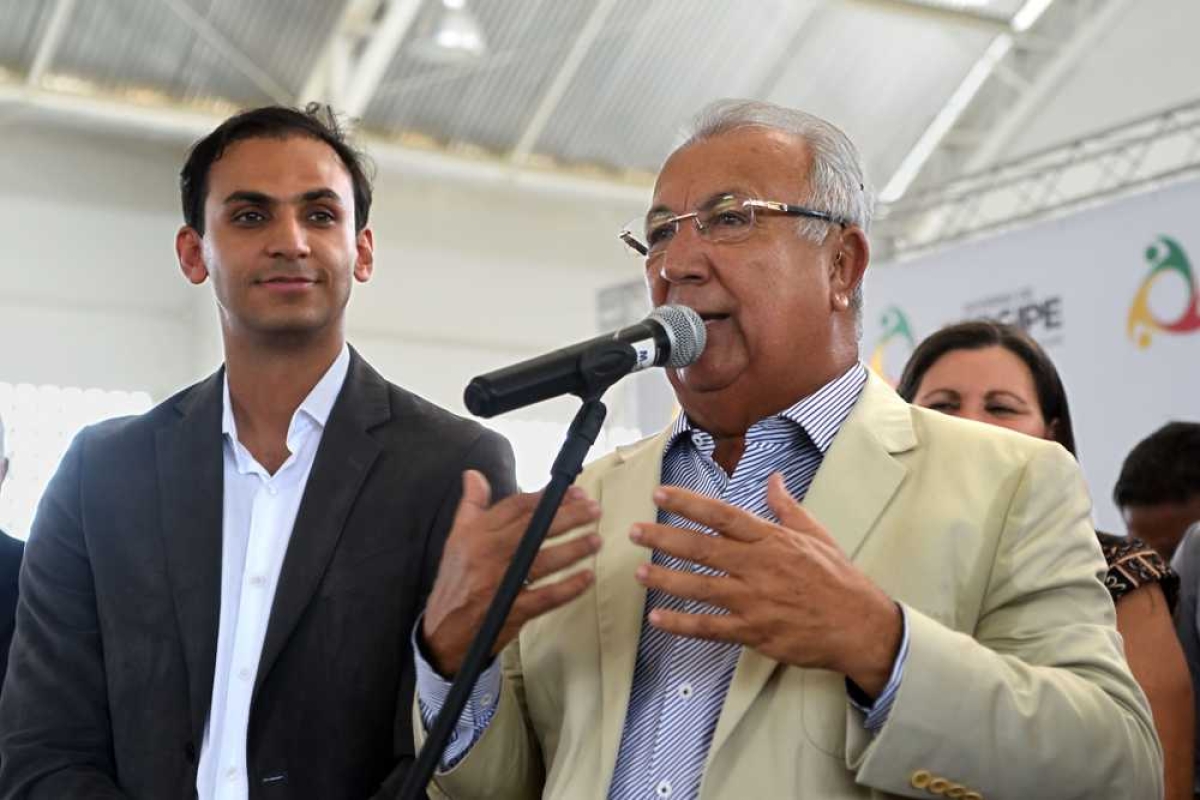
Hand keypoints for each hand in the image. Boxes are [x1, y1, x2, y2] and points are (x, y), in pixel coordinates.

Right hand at [422, 470, 602, 676]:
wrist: (443, 630)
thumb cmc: (455, 581)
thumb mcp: (456, 538)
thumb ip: (470, 505)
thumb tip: (474, 475)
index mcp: (477, 535)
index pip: (517, 507)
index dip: (547, 497)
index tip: (572, 493)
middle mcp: (489, 555)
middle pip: (535, 529)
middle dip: (569, 517)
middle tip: (593, 510)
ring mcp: (502, 583)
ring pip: (544, 560)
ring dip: (574, 549)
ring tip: (595, 540)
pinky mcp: (513, 610)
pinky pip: (547, 596)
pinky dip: (569, 587)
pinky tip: (587, 577)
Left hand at [630, 472, 901, 696]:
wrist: (859, 626)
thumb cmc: (837, 579)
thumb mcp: (815, 534)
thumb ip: (786, 507)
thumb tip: (773, 478)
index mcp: (771, 539)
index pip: (722, 515)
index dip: (688, 503)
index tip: (660, 494)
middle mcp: (758, 566)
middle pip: (701, 548)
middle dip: (664, 538)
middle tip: (635, 532)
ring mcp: (753, 600)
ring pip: (699, 587)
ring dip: (665, 579)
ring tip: (639, 572)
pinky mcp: (753, 631)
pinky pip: (709, 628)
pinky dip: (681, 624)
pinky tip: (657, 619)